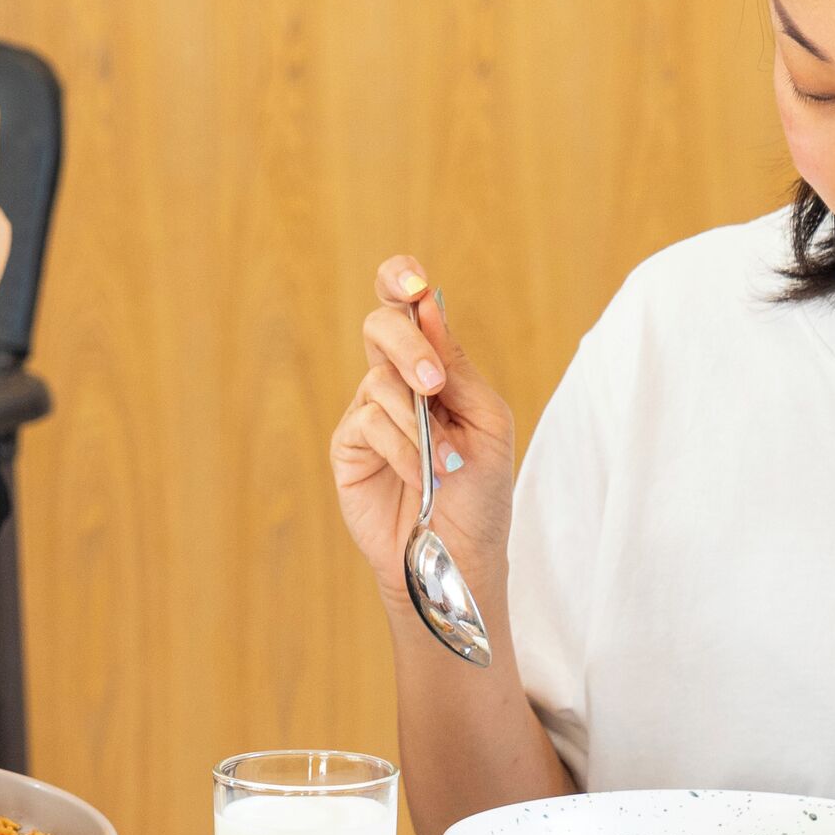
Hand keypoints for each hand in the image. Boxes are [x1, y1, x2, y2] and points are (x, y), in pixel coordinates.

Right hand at [330, 258, 520, 608]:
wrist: (457, 555)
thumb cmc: (482, 493)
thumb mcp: (486, 423)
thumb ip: (456, 367)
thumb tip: (428, 309)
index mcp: (436, 367)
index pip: (409, 306)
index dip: (400, 279)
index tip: (415, 283)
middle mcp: (398, 381)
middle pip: (382, 326)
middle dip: (408, 348)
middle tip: (433, 385)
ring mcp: (369, 412)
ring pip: (379, 380)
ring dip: (416, 421)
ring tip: (441, 462)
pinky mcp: (348, 446)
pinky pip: (367, 423)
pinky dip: (400, 448)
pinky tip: (418, 475)